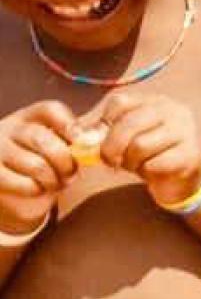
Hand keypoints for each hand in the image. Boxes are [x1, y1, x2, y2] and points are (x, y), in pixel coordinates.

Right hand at [0, 101, 76, 234]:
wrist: (6, 182)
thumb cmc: (38, 158)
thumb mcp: (52, 142)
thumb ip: (72, 139)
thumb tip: (94, 141)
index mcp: (29, 116)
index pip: (50, 109)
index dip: (69, 124)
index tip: (82, 142)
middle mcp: (9, 128)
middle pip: (43, 139)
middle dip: (65, 160)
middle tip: (72, 173)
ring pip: (36, 165)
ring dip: (54, 179)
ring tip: (58, 183)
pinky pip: (23, 184)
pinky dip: (37, 189)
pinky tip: (39, 189)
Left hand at [78, 92, 200, 207]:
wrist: (182, 178)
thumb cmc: (149, 154)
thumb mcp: (126, 138)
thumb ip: (104, 132)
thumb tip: (75, 135)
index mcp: (155, 101)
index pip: (120, 102)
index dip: (104, 124)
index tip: (101, 141)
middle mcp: (174, 110)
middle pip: (129, 123)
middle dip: (111, 147)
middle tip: (110, 162)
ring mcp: (185, 131)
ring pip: (141, 145)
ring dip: (131, 161)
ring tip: (135, 165)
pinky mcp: (190, 154)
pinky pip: (155, 163)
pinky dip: (147, 171)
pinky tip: (152, 171)